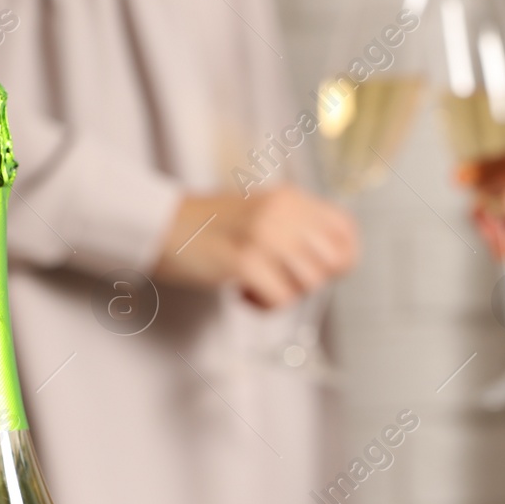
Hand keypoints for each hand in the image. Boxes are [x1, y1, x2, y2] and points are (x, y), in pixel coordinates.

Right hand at [152, 186, 357, 308]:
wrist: (158, 226)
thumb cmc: (208, 227)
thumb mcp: (260, 213)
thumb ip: (295, 229)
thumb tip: (332, 261)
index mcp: (289, 198)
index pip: (346, 229)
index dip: (342, 258)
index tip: (320, 271)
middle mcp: (281, 212)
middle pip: (332, 262)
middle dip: (311, 281)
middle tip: (281, 279)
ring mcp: (262, 235)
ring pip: (308, 283)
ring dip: (284, 294)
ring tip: (256, 286)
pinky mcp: (243, 261)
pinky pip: (280, 298)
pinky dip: (263, 305)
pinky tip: (242, 293)